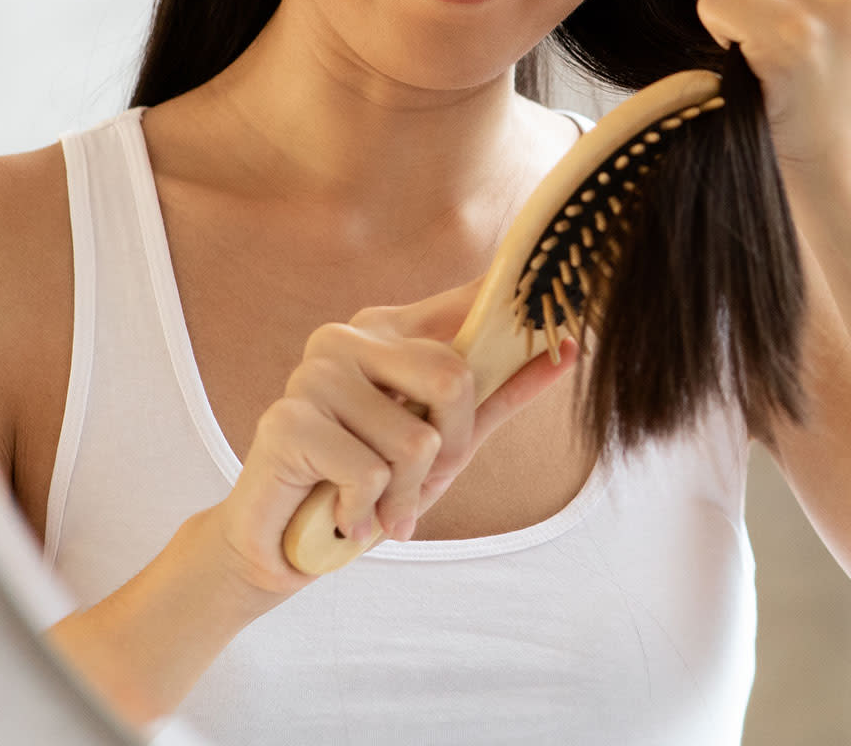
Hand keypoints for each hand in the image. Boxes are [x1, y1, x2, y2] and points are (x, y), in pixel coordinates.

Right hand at [201, 277, 579, 600]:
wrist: (283, 546)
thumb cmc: (368, 485)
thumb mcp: (446, 443)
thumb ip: (497, 395)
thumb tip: (567, 349)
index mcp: (385, 330)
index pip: (463, 303)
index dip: (506, 304)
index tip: (560, 311)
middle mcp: (346, 338)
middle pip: (452, 377)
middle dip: (447, 450)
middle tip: (414, 480)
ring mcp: (312, 374)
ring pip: (415, 441)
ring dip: (401, 496)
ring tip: (369, 503)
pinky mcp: (287, 420)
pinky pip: (371, 474)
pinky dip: (364, 514)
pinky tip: (339, 514)